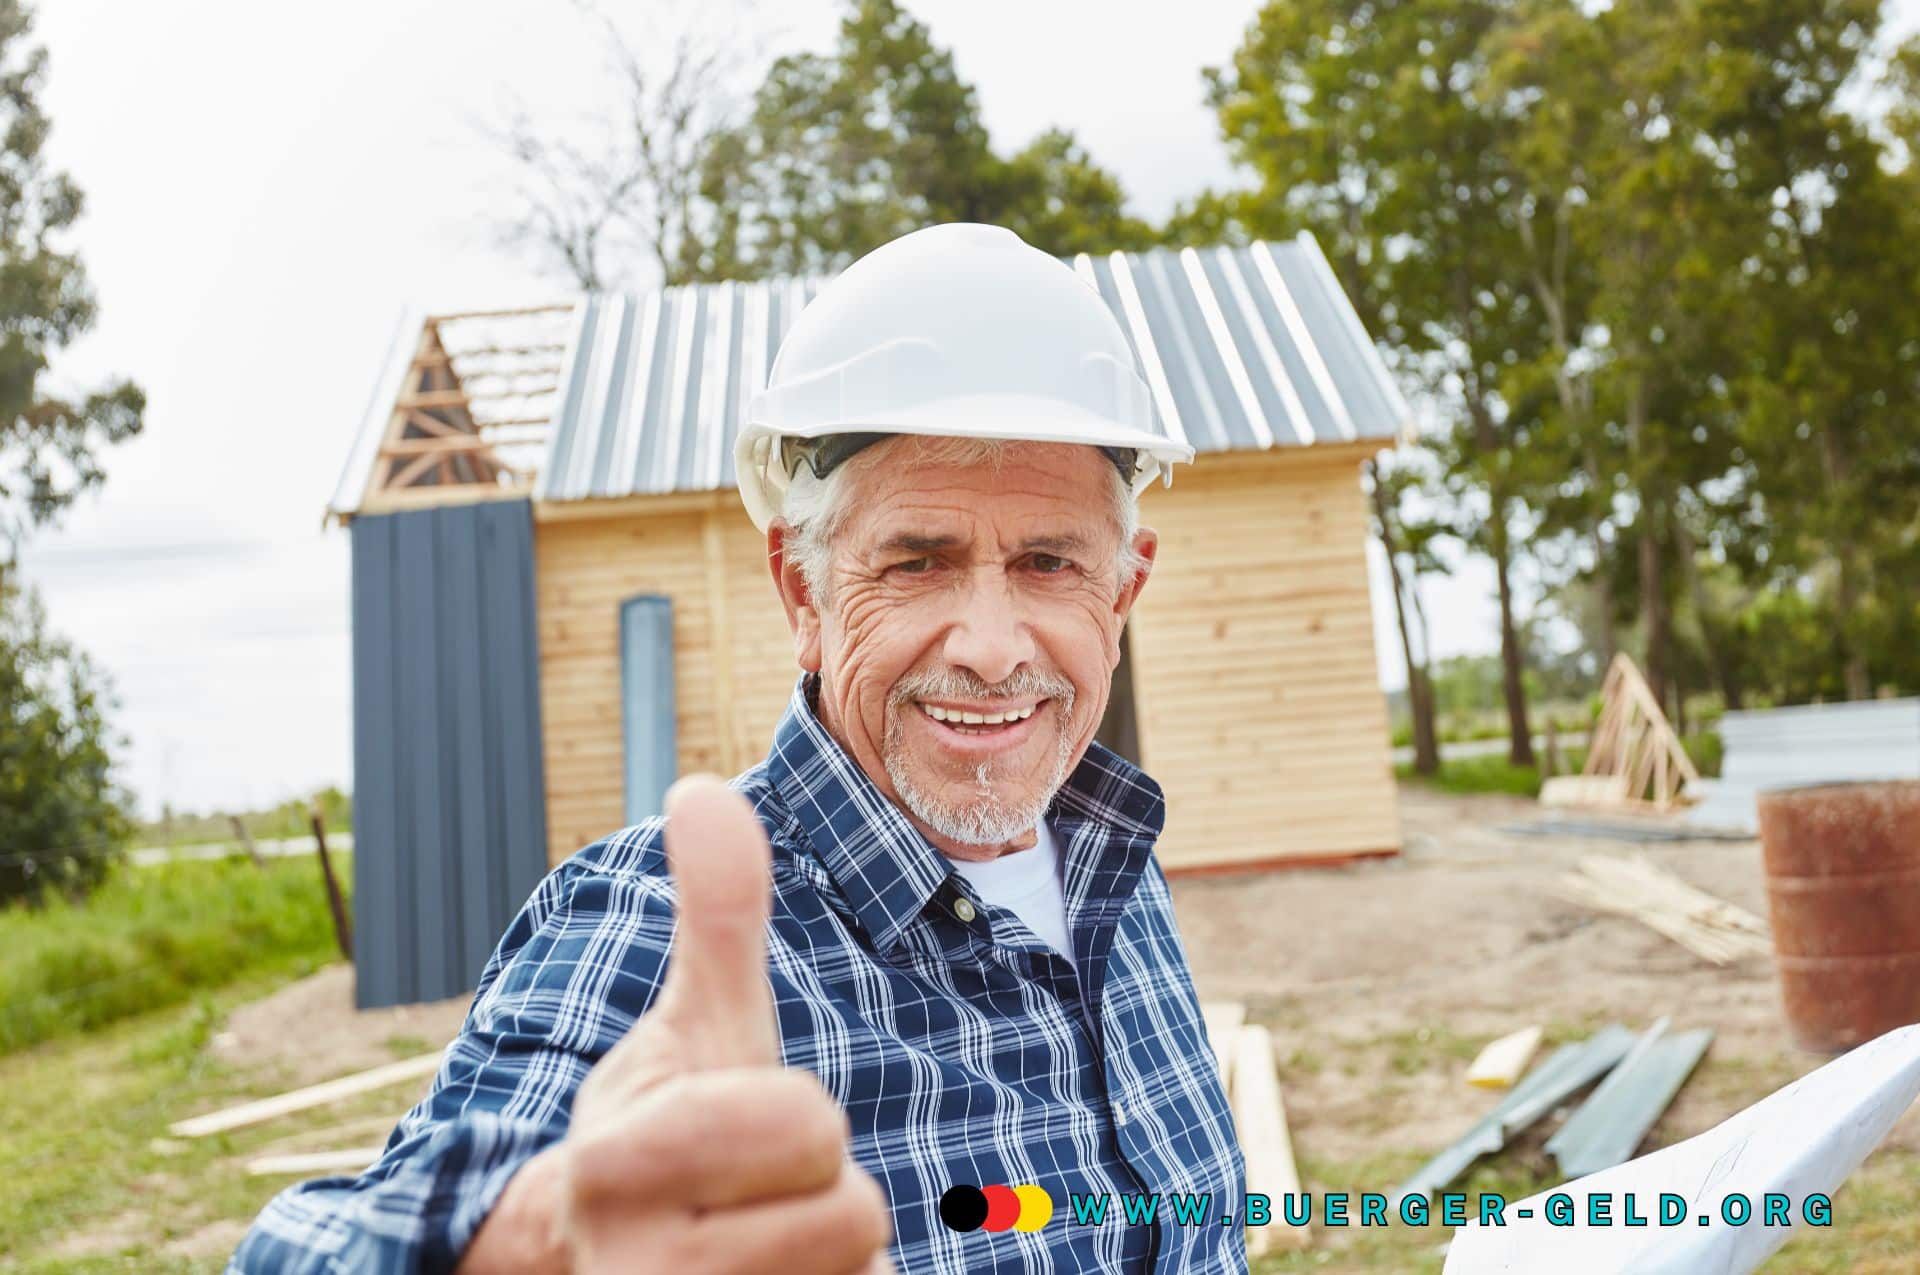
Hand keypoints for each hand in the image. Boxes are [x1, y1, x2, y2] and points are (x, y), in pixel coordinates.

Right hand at [462, 776, 893, 1273]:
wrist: (601, 1264)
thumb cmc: (673, 1135)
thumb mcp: (695, 1032)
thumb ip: (715, 920)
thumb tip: (701, 789)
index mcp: (619, 1167)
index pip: (806, 1128)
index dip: (799, 1121)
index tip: (746, 1130)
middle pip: (854, 1217)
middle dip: (825, 1193)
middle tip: (758, 1197)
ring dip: (835, 1266)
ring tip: (764, 1253)